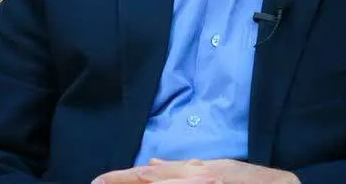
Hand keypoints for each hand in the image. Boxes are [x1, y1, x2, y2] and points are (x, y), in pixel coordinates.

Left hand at [92, 159, 299, 183]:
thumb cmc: (248, 180)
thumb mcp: (215, 170)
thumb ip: (183, 169)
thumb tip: (153, 163)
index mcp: (194, 171)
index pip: (150, 174)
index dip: (122, 178)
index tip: (98, 181)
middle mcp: (198, 177)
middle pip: (153, 181)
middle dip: (126, 183)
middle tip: (98, 183)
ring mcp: (207, 182)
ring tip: (120, 182)